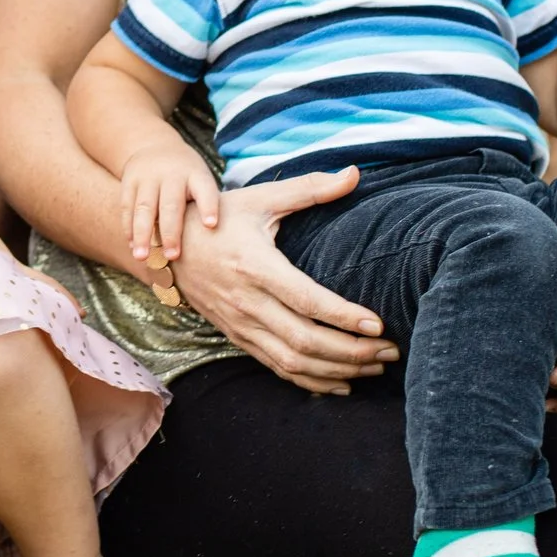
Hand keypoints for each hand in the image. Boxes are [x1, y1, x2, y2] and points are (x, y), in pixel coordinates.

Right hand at [121, 143, 219, 262]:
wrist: (153, 147)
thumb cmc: (185, 176)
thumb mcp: (200, 179)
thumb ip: (203, 204)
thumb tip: (212, 245)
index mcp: (195, 175)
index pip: (204, 190)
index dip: (208, 207)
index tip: (211, 225)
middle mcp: (172, 174)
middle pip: (171, 204)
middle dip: (171, 232)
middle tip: (172, 256)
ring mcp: (148, 177)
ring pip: (144, 207)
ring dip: (142, 234)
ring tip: (143, 257)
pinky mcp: (129, 182)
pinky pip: (127, 207)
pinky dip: (129, 228)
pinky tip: (132, 245)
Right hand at [172, 169, 395, 395]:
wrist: (165, 246)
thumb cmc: (219, 217)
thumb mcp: (261, 197)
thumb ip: (309, 188)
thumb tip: (355, 174)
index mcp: (255, 266)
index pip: (306, 300)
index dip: (344, 317)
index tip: (379, 324)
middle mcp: (247, 301)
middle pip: (305, 340)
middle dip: (353, 351)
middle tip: (391, 350)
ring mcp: (240, 324)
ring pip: (293, 361)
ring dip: (338, 370)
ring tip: (375, 366)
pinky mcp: (237, 337)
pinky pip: (276, 367)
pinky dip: (311, 382)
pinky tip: (342, 382)